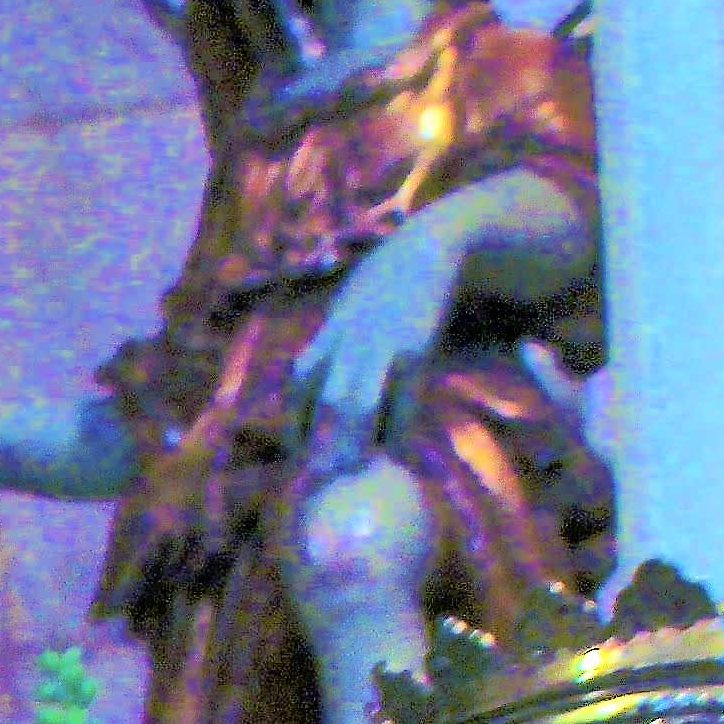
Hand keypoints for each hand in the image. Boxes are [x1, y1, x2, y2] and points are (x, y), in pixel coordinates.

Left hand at [292, 216, 466, 455]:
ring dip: (351, 440)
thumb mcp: (346, 311)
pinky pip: (402, 397)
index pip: (298, 383)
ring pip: (357, 401)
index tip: (296, 454)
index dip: (294, 422)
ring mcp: (380, 344)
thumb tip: (319, 392)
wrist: (428, 246)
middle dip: (318, 439)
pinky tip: (394, 446)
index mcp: (326, 333)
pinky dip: (396, 425)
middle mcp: (346, 340)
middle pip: (323, 397)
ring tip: (351, 470)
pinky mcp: (415, 348)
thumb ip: (332, 347)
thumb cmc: (383, 285)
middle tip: (318, 476)